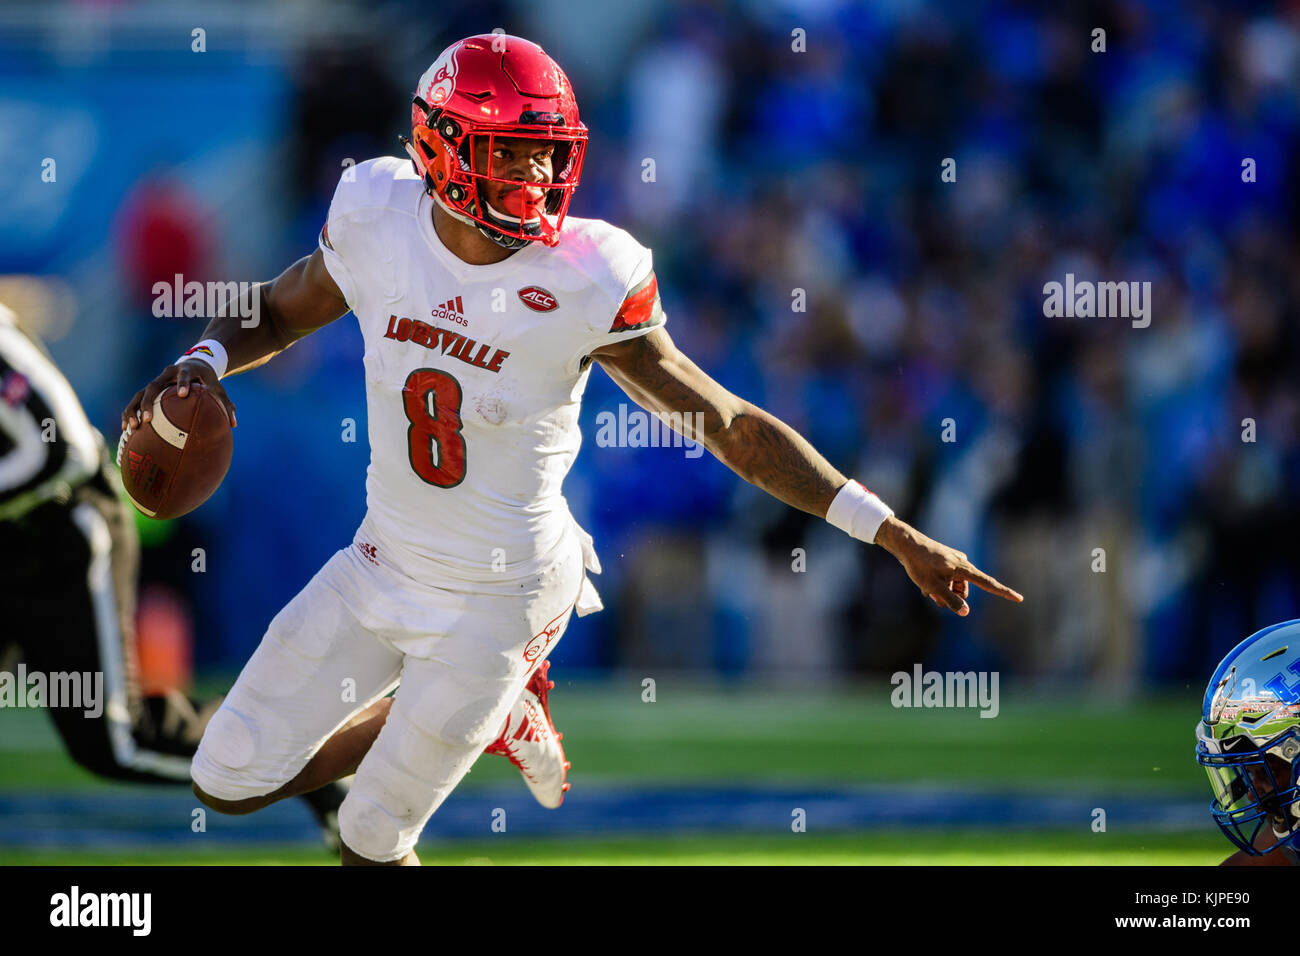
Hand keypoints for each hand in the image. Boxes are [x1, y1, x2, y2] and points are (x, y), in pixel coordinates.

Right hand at [121, 360, 236, 432]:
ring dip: (134, 409)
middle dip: (149, 402)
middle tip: (148, 419)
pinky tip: (126, 428)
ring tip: (132, 427)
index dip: (183, 383)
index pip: (185, 375)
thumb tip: (233, 424)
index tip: (183, 394)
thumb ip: (225, 404)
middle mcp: (167, 374)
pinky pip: (136, 400)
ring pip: (140, 393)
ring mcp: (156, 381)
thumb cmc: (208, 380)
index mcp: (187, 370)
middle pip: (154, 385)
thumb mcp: (218, 388)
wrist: (195, 364)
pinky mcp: (149, 389)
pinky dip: (130, 412)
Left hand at [873, 516, 1022, 615]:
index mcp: (963, 569)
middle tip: (931, 595)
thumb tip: (967, 612)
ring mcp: (955, 562)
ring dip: (942, 591)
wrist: (906, 543)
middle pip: (963, 592)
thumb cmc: (919, 565)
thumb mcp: (932, 586)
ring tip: (925, 587)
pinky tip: (924, 582)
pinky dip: (938, 584)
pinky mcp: (948, 561)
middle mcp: (963, 564)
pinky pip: (947, 579)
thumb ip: (950, 600)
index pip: (988, 584)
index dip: (1004, 592)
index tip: (1019, 598)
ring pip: (954, 587)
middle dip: (949, 598)